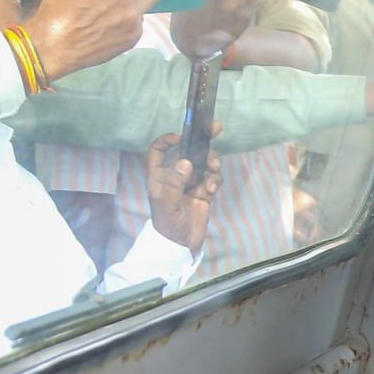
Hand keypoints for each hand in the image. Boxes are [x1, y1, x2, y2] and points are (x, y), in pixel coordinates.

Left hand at [143, 128, 221, 250]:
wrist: (181, 245)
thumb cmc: (168, 223)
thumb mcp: (167, 203)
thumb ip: (175, 182)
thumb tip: (185, 161)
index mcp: (160, 175)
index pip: (158, 150)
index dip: (166, 140)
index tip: (181, 136)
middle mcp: (176, 175)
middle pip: (188, 151)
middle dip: (202, 141)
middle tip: (216, 128)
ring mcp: (192, 183)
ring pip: (205, 163)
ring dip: (212, 163)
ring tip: (215, 170)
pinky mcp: (205, 191)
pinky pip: (213, 178)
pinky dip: (215, 180)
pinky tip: (212, 190)